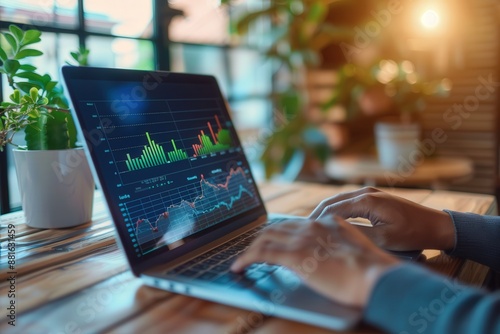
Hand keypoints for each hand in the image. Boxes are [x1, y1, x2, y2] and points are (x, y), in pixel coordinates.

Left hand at [231, 216, 398, 307]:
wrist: (375, 276)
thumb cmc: (371, 269)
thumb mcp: (355, 247)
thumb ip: (337, 244)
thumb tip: (327, 252)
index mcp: (327, 221)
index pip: (295, 223)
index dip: (280, 233)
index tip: (273, 240)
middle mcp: (311, 226)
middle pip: (277, 227)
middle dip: (262, 238)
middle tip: (254, 250)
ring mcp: (301, 239)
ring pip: (265, 237)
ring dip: (251, 248)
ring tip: (243, 259)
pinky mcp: (294, 256)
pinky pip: (261, 254)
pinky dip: (246, 259)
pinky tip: (239, 266)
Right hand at [309, 187, 455, 250]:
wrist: (436, 225)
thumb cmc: (412, 234)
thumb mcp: (384, 239)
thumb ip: (357, 235)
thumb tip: (333, 235)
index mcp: (366, 200)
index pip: (333, 209)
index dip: (316, 221)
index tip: (304, 233)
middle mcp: (366, 192)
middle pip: (332, 201)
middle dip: (316, 214)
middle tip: (302, 229)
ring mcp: (370, 193)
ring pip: (339, 200)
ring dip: (325, 212)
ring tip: (311, 226)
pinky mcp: (374, 198)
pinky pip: (348, 202)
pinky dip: (336, 211)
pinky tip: (330, 221)